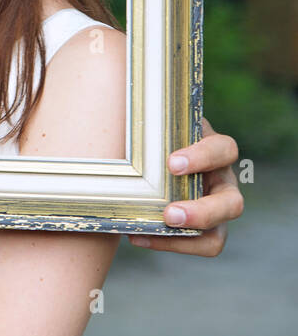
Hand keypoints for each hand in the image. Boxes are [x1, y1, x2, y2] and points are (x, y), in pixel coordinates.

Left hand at [131, 116, 242, 255]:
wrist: (146, 158)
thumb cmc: (150, 135)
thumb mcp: (153, 122)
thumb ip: (141, 115)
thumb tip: (102, 90)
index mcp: (213, 149)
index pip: (224, 149)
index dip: (202, 157)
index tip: (171, 164)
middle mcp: (221, 181)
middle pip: (232, 203)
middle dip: (202, 212)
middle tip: (169, 213)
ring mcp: (214, 209)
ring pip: (218, 234)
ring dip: (188, 238)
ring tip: (152, 230)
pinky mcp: (201, 229)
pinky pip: (194, 245)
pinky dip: (166, 243)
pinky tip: (134, 236)